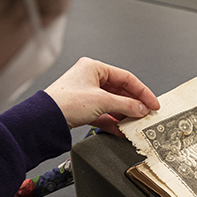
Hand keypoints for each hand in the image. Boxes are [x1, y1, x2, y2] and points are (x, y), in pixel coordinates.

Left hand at [45, 57, 160, 136]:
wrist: (44, 119)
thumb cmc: (65, 102)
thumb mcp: (102, 101)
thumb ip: (126, 105)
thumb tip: (141, 108)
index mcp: (94, 67)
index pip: (126, 78)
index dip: (142, 91)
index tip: (153, 103)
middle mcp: (90, 78)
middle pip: (120, 91)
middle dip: (133, 105)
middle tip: (146, 114)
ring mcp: (86, 93)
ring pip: (113, 103)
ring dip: (124, 114)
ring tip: (135, 123)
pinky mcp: (82, 108)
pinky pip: (104, 113)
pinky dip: (113, 121)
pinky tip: (121, 129)